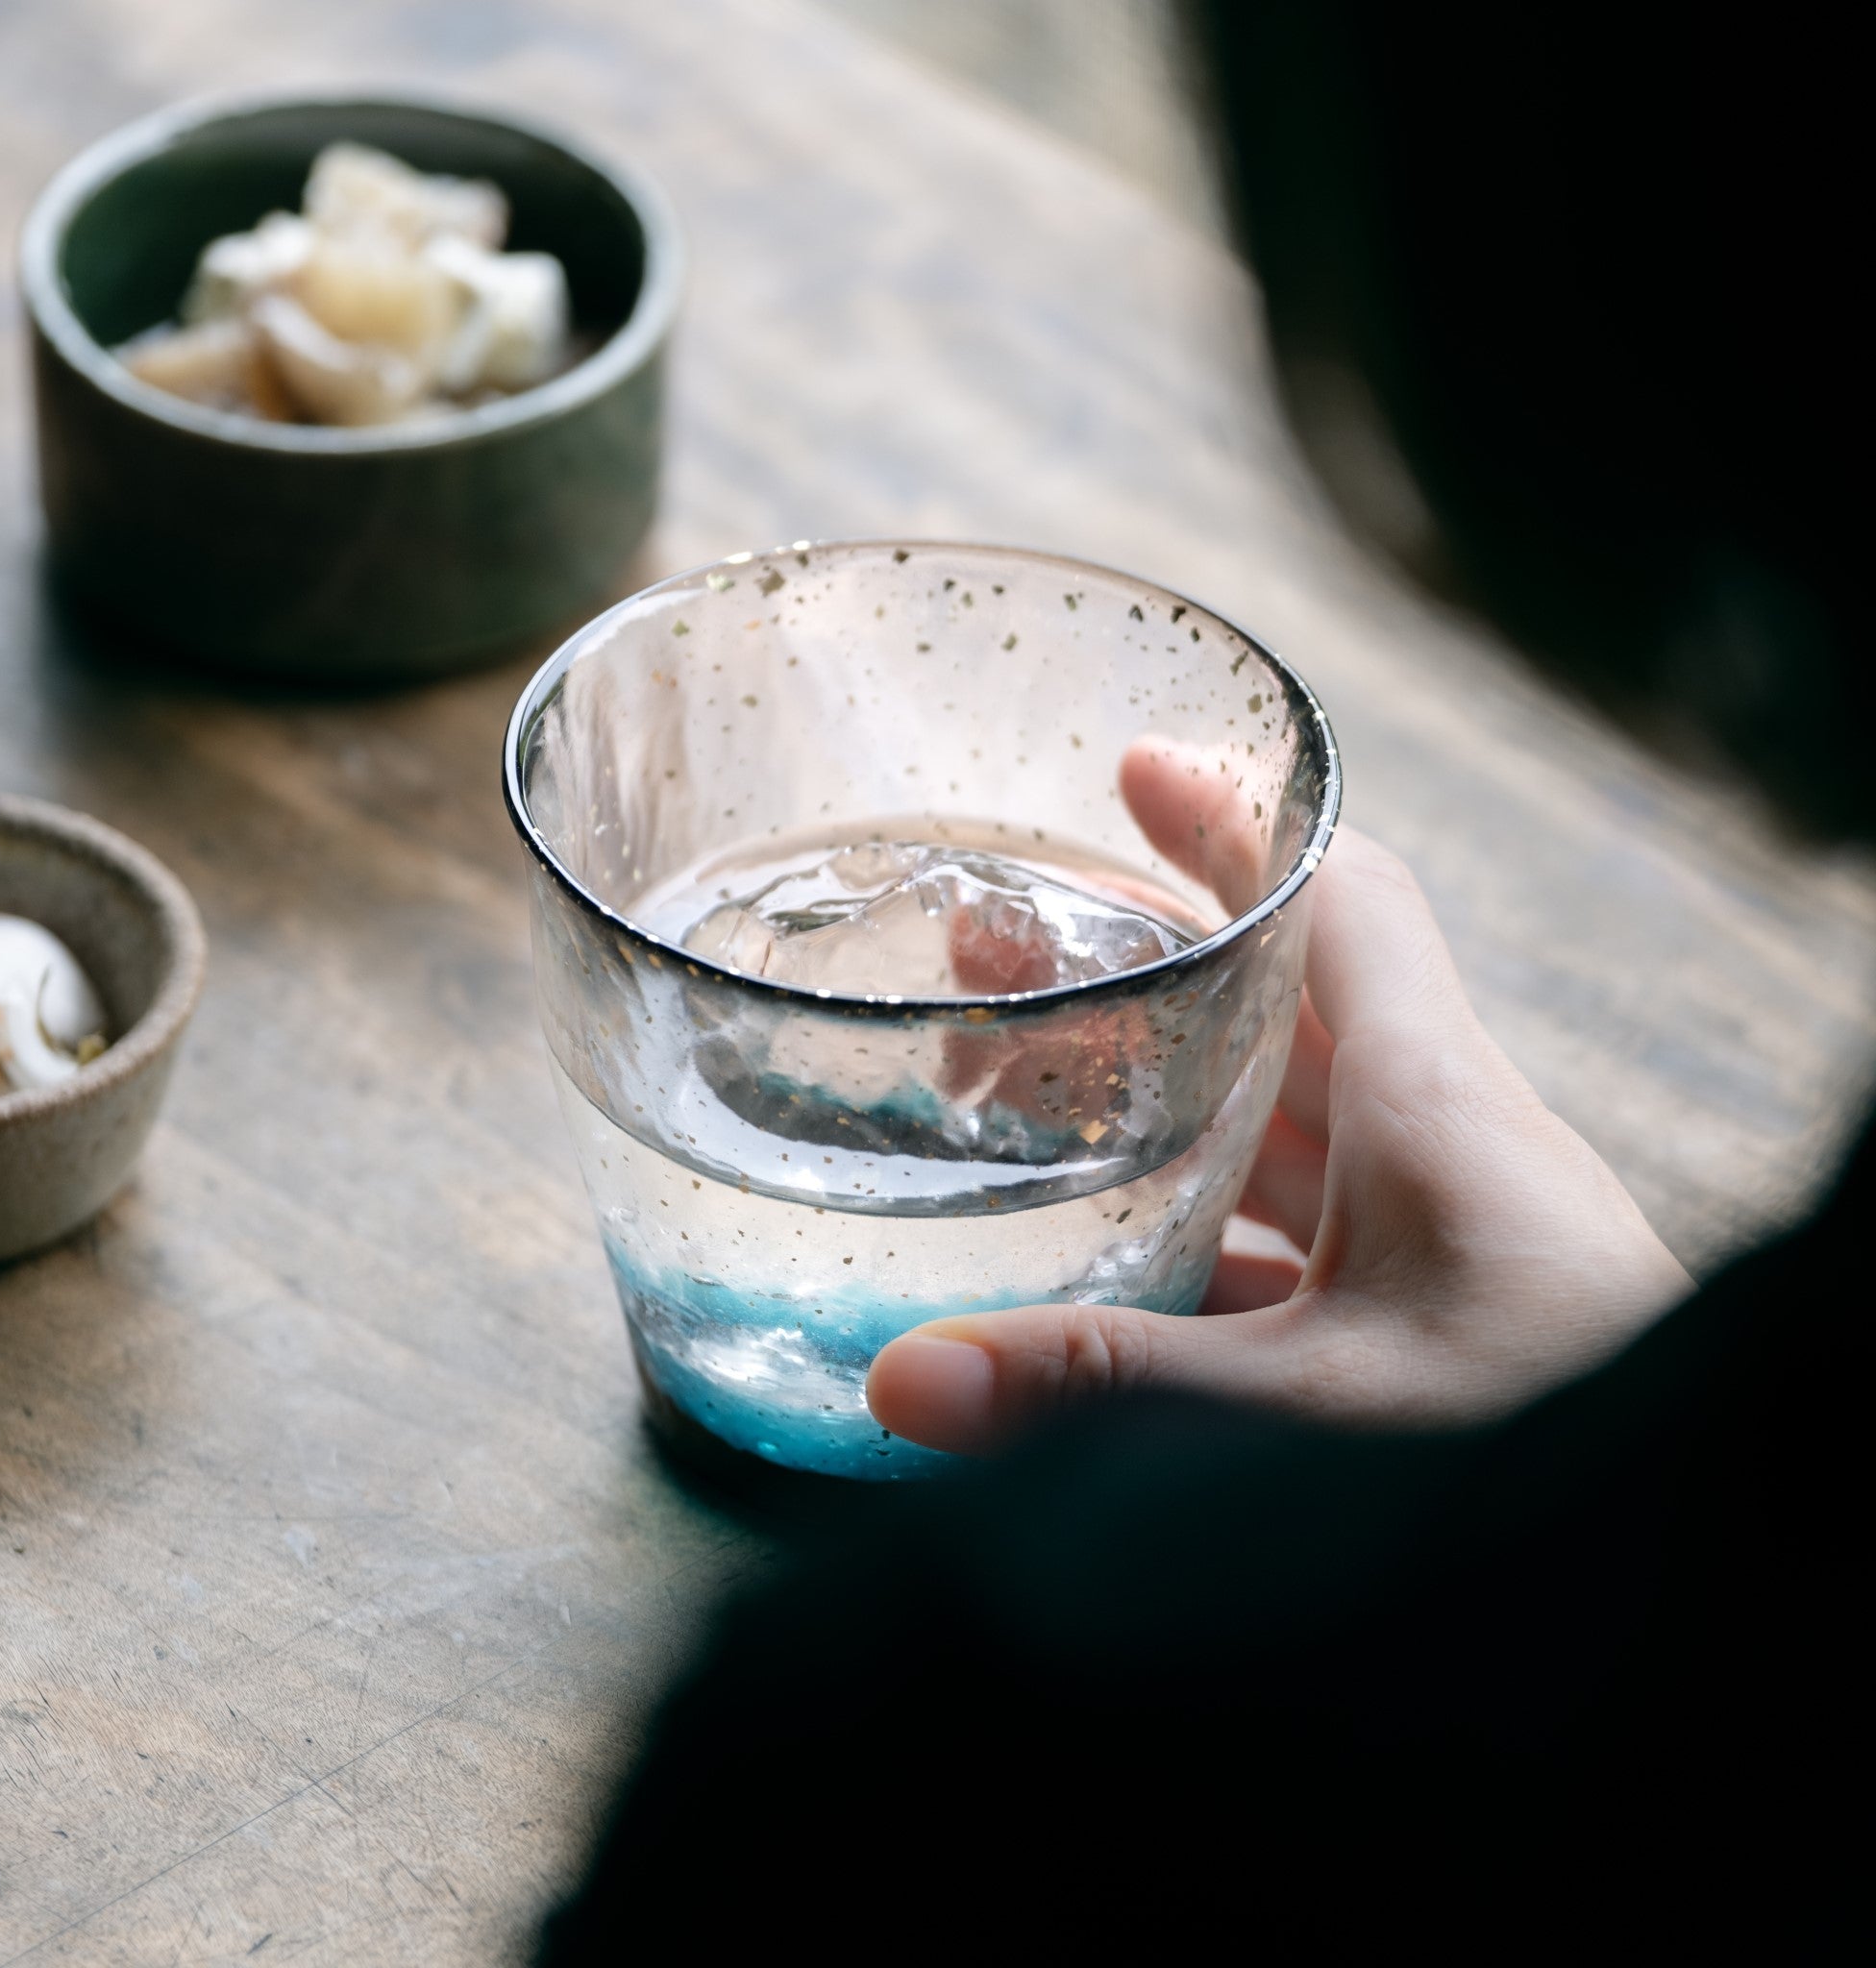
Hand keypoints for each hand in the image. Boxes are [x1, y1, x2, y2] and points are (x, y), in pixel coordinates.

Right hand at [867, 739, 1691, 1451]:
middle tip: (1003, 955)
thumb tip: (910, 1380)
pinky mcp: (1434, 1307)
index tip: (1134, 770)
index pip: (1338, 897)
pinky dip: (1206, 1218)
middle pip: (1282, 998)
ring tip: (1024, 1095)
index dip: (1234, 820)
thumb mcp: (1313, 1409)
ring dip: (1167, 1093)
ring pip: (1283, 1116)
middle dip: (1145, 965)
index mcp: (1432, 1101)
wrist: (1680, 1514)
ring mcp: (1442, 1225)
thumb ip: (1108, 1385)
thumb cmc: (1549, 1438)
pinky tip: (1119, 1263)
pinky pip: (1303, 1225)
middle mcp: (1441, 1137)